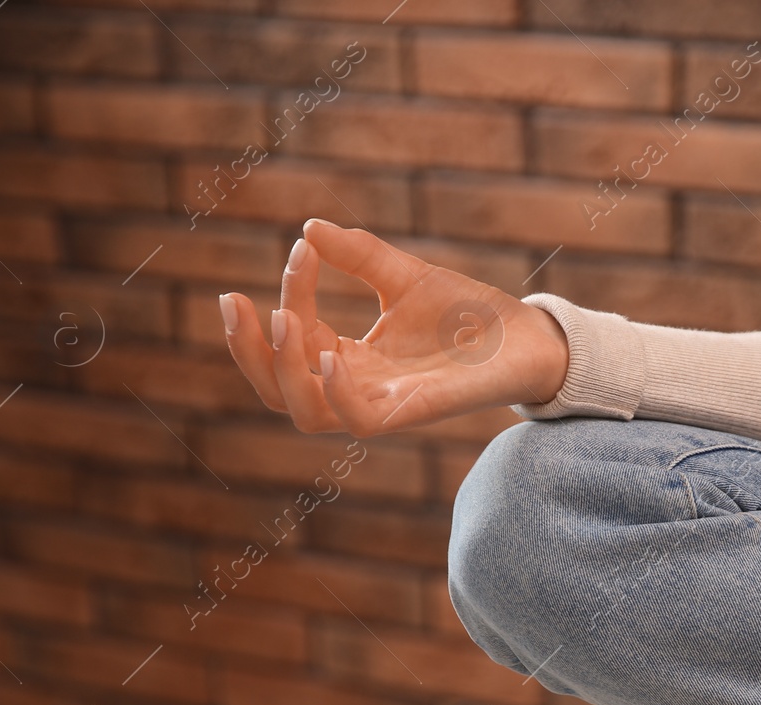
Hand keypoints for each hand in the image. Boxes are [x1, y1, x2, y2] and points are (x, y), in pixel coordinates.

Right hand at [219, 219, 569, 435]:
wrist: (528, 338)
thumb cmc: (469, 314)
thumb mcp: (405, 276)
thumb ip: (359, 256)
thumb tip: (309, 228)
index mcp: (351, 359)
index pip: (296, 337)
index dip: (289, 294)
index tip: (302, 249)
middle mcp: (358, 387)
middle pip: (277, 389)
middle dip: (246, 350)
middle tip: (232, 302)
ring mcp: (382, 404)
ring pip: (304, 412)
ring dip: (282, 369)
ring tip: (283, 319)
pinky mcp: (411, 413)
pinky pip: (356, 420)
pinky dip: (336, 391)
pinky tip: (333, 354)